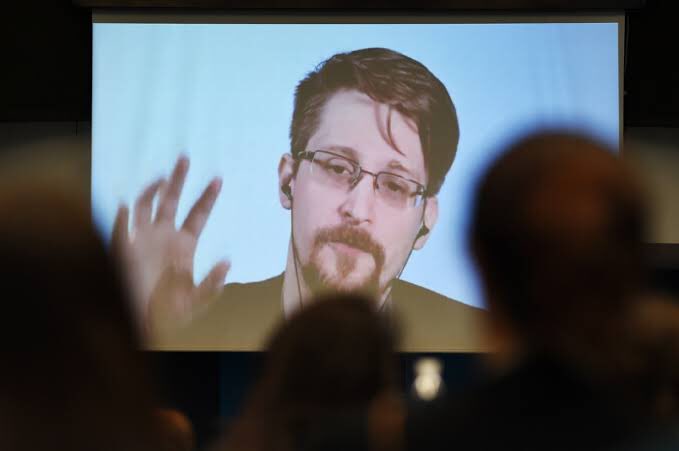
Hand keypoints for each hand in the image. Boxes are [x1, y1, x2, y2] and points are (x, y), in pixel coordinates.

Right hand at [112, 156, 229, 338]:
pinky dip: (122, 217)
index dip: (208, 197)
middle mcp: (162, 237)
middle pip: (171, 200)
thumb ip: (212, 284)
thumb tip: (227, 262)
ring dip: (152, 190)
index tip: (219, 178)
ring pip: (145, 205)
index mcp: (183, 246)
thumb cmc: (168, 313)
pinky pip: (120, 228)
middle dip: (178, 179)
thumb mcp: (196, 302)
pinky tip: (125, 207)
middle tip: (186, 157)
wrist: (139, 322)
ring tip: (162, 178)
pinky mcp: (122, 249)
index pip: (197, 215)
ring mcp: (141, 239)